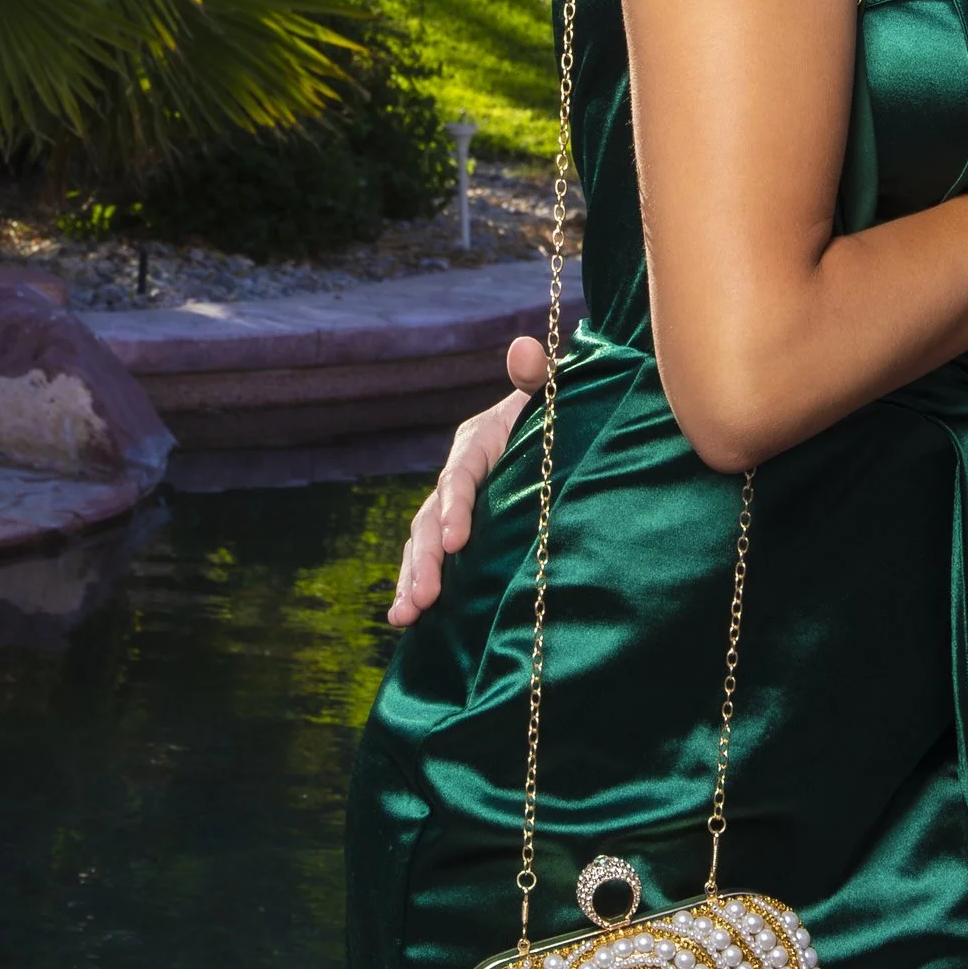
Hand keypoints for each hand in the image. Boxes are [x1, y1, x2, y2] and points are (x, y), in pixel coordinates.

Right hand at [386, 335, 545, 625]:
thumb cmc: (562, 407)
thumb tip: (523, 346)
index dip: (454, 507)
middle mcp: (458, 474)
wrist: (563, 425)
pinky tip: (409, 621)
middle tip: (422, 600)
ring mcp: (455, 505)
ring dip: (412, 580)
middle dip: (424, 560)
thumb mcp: (556, 390)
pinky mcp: (463, 530)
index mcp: (479, 442)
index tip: (455, 542)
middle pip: (429, 518)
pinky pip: (434, 558)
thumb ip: (541, 374)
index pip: (460, 476)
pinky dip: (420, 585)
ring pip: (422, 543)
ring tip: (404, 617)